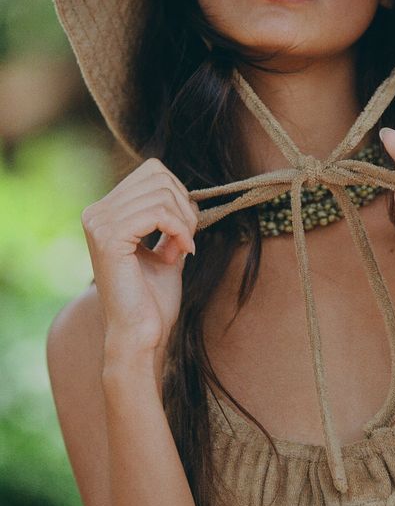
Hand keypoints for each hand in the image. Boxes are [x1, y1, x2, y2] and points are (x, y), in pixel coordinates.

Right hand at [81, 158, 198, 359]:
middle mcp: (95, 213)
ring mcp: (98, 223)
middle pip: (157, 175)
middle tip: (188, 238)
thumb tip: (184, 192)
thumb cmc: (152, 299)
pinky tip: (184, 251)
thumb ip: (169, 221)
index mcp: (104, 212)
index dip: (179, 193)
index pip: (152, 171)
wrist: (141, 334)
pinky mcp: (109, 237)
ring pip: (161, 193)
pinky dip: (180, 230)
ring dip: (185, 220)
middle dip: (184, 205)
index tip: (186, 228)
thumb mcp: (164, 249)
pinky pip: (158, 213)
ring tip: (185, 247)